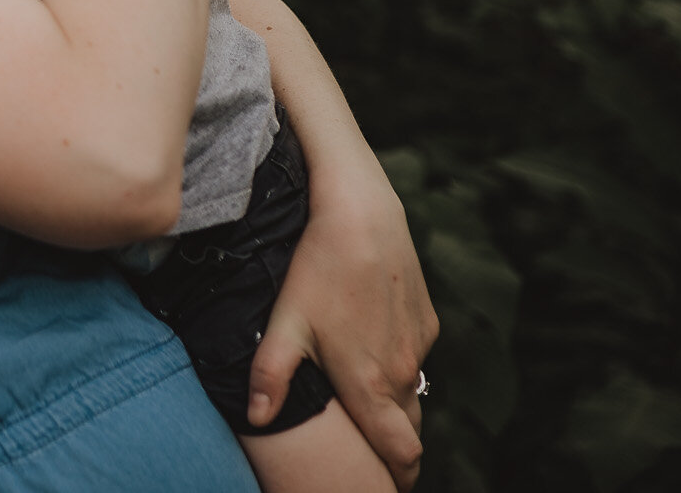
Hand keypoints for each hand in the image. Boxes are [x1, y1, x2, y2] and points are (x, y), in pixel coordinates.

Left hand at [248, 166, 436, 489]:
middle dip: (397, 449)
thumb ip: (270, 376)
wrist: (361, 214)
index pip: (399, 451)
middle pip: (409, 428)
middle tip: (376, 460)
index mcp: (369, 383)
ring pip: (413, 391)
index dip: (396, 475)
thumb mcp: (285, 322)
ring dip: (397, 406)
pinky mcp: (425, 318)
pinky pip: (416, 357)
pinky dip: (400, 366)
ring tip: (373, 413)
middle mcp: (402, 370)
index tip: (385, 487)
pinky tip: (374, 353)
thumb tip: (255, 418)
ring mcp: (418, 344)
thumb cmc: (316, 269)